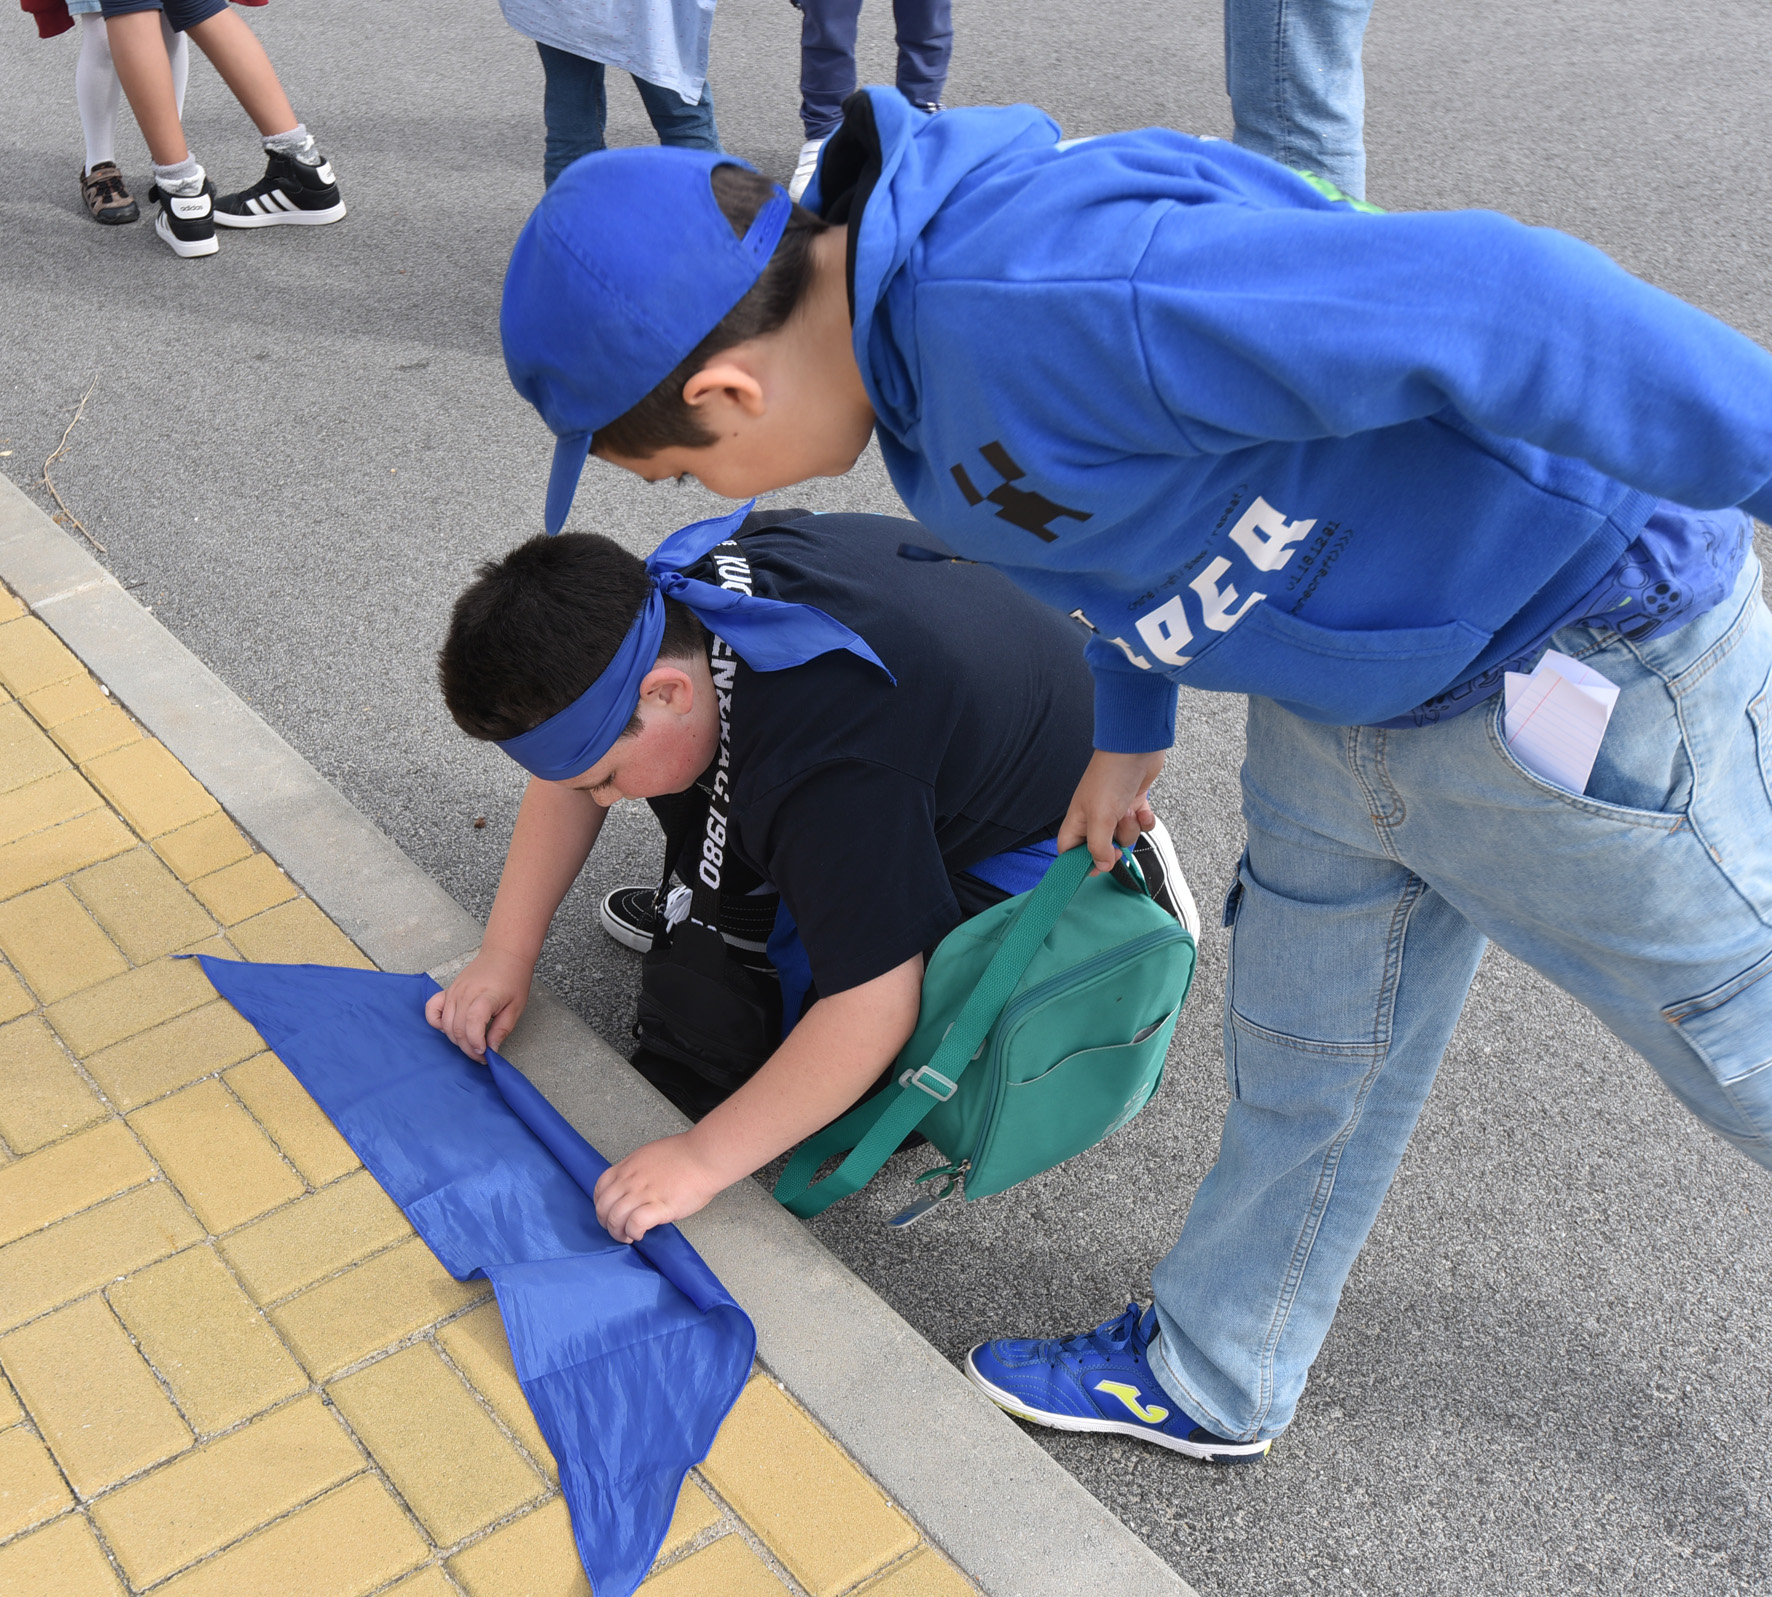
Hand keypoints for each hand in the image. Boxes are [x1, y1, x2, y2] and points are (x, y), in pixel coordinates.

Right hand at [424, 947, 534, 1060]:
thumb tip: (491, 1049)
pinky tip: (449, 1028)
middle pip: (457, 1028)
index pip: (473, 1023)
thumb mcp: (516, 1007)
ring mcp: (454, 992)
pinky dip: (436, 1022)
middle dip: (468, 1048)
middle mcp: (465, 993)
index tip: (485, 1053)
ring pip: (446, 1024)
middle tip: (481, 1054)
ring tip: (471, 1043)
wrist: (504, 954)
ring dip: (457, 1040)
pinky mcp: (448, 990)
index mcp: (485, 996)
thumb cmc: (512, 978)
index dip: (476, 1042)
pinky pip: (431, 1009)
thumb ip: (502, 1029)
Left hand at [594, 1133, 724, 1242]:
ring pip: (615, 1218)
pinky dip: (634, 1232)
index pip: (601, 1188)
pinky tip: (641, 1234)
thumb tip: (635, 1186)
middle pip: (604, 1206)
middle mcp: (632, 1180)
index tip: (607, 1212)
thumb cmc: (687, 1154)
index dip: (601, 1204)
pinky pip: (635, 1224)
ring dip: (618, 1232)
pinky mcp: (659, 1206)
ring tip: (628, 1236)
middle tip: (616, 1230)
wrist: (705, 1156)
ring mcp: (644, 1193)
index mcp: (629, 1166)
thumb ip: (638, 1170)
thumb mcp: (651, 1155)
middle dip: (606, 1223)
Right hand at [1057, 749, 1165, 872]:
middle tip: (1116, 838)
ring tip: (1129, 812)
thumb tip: (1101, 865)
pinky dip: (1145, 820)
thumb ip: (1098, 846)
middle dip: (1114, 845)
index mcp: (1078, 819)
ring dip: (1131, 829)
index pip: (1069, 849)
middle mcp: (1095, 816)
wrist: (1136, 748)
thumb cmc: (1110, 776)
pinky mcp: (1133, 803)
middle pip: (1101, 847)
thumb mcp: (1100, 817)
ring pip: (1124, 836)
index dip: (1080, 862)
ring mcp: (1115, 810)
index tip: (1096, 866)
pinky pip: (1141, 824)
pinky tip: (1143, 810)